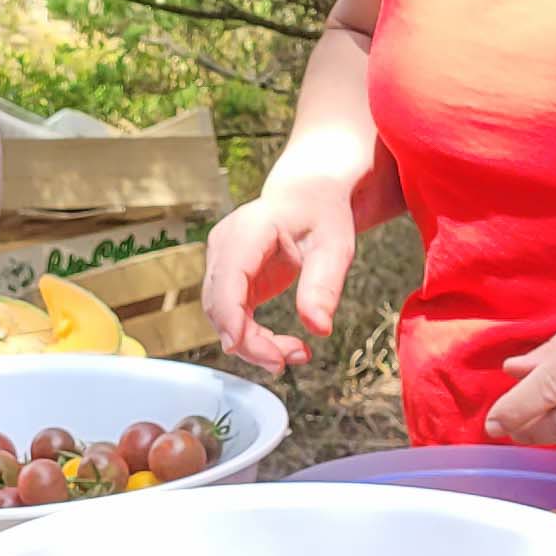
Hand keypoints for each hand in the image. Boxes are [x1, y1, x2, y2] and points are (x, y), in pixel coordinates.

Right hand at [203, 181, 359, 375]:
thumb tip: (319, 328)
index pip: (228, 277)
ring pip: (222, 316)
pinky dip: (253, 337)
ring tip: (296, 353)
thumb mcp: (335, 247)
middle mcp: (225, 245)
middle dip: (250, 341)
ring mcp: (221, 262)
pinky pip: (231, 317)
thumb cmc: (321, 215)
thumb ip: (324, 285)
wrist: (308, 197)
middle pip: (221, 304)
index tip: (241, 347)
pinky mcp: (228, 279)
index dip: (229, 315)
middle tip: (294, 357)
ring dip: (252, 344)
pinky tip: (281, 346)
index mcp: (249, 229)